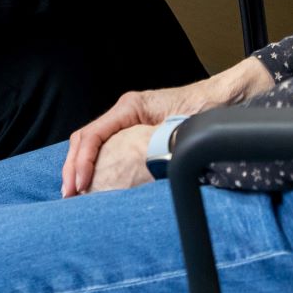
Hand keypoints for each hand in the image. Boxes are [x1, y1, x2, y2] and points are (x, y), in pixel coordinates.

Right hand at [62, 83, 206, 196]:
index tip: (80, 185)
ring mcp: (128, 121)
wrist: (224, 98)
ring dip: (79, 167)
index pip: (93, 135)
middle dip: (73, 167)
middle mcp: (124, 112)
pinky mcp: (135, 131)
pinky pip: (106, 147)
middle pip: (85, 138)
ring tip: (74, 193)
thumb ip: (159, 143)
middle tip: (68, 194)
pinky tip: (92, 182)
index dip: (81, 161)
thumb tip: (142, 167)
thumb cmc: (206, 109)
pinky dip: (94, 164)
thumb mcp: (181, 128)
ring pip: (91, 143)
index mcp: (130, 107)